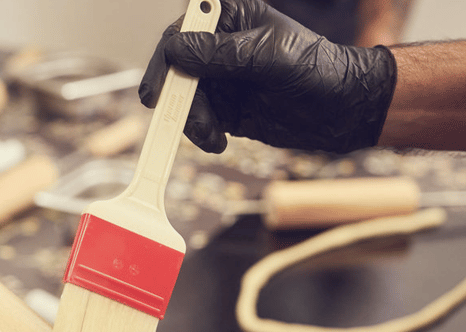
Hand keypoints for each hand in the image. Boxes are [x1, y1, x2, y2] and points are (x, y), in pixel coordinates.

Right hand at [139, 0, 396, 153]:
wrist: (343, 112)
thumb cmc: (316, 70)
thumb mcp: (268, 57)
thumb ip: (221, 54)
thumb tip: (175, 51)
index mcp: (231, 19)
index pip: (184, 31)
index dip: (167, 57)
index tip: (159, 86)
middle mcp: (219, 47)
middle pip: (175, 68)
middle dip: (175, 95)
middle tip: (171, 116)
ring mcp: (219, 79)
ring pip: (183, 98)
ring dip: (191, 120)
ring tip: (212, 135)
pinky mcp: (223, 108)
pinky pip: (197, 120)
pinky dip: (201, 134)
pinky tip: (217, 141)